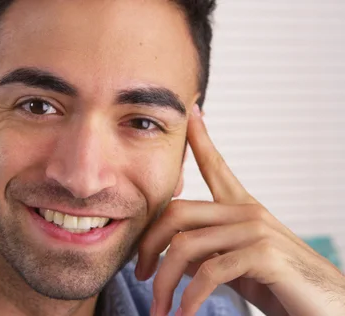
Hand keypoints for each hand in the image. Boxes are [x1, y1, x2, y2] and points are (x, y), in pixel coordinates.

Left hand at [135, 105, 344, 315]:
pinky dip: (190, 297)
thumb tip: (173, 256)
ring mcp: (256, 230)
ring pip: (186, 246)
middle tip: (139, 275)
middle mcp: (248, 213)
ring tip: (159, 309)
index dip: (201, 140)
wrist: (330, 311)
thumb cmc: (282, 288)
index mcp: (243, 210)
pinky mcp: (264, 255)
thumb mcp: (239, 266)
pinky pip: (209, 272)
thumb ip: (210, 254)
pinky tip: (185, 312)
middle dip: (149, 246)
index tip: (190, 113)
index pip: (216, 167)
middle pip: (177, 212)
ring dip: (164, 282)